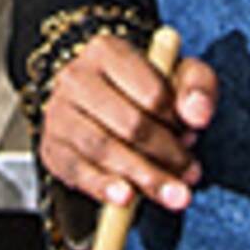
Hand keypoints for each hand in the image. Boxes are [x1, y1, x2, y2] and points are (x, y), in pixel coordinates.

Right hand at [38, 31, 216, 211]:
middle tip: (192, 175)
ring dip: (144, 177)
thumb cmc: (145, 88)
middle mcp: (75, 77)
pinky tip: (126, 199)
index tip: (191, 135)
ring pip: (104, 148)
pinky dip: (104, 187)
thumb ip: (198, 87)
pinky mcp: (52, 146)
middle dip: (167, 155)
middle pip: (129, 124)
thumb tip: (197, 114)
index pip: (152, 93)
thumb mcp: (178, 75)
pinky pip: (78, 170)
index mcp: (107, 51)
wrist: (101, 101)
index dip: (177, 121)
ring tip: (175, 195)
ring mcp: (59, 113)